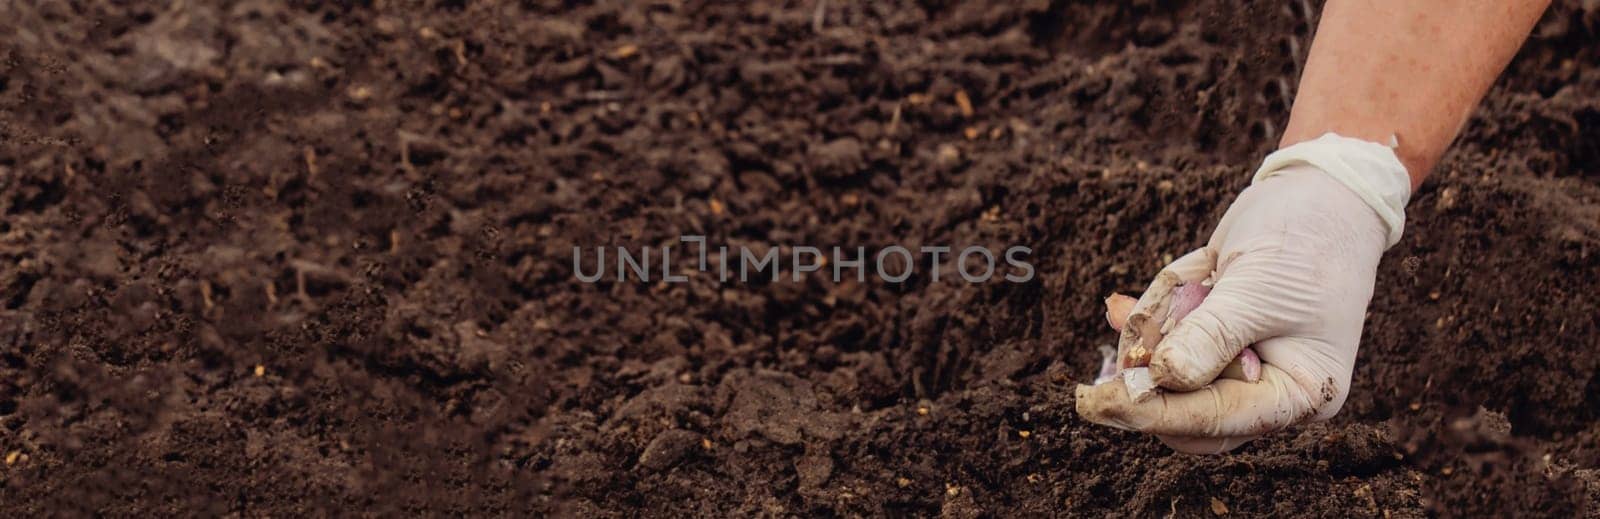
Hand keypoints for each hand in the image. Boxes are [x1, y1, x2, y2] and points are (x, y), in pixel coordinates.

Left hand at [1076, 134, 1409, 453]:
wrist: (1320, 198)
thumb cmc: (1303, 244)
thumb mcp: (1256, 291)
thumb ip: (1210, 337)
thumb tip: (1160, 379)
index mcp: (1298, 394)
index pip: (1216, 421)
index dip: (1155, 412)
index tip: (1101, 402)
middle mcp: (1271, 393)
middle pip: (1186, 416)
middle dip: (1149, 373)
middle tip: (1128, 328)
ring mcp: (1241, 369)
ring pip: (1167, 379)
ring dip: (1158, 328)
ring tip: (1187, 275)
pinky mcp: (1213, 341)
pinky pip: (1167, 344)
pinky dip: (1158, 315)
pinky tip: (1172, 281)